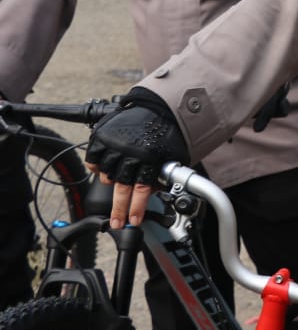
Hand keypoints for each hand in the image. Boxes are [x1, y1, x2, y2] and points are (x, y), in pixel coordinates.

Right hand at [84, 88, 189, 228]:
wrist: (159, 106)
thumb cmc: (168, 131)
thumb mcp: (172, 155)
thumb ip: (162, 175)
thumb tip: (152, 195)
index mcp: (150, 157)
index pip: (141, 190)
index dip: (136, 208)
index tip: (133, 221)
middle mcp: (131, 152)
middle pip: (121, 187)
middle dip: (119, 209)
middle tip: (117, 223)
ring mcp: (115, 144)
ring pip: (106, 174)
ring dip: (110, 183)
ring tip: (116, 186)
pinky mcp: (103, 135)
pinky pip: (93, 159)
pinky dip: (96, 166)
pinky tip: (102, 170)